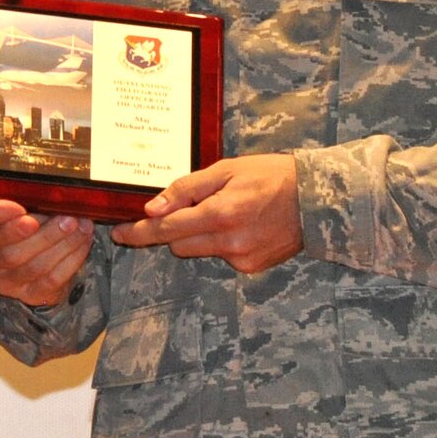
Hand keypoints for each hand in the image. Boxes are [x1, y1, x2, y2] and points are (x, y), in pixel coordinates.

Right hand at [0, 211, 94, 306]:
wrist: (36, 261)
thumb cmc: (26, 226)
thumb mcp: (18, 210)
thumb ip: (26, 203)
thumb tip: (51, 192)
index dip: (9, 226)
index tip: (27, 212)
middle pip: (13, 254)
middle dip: (46, 234)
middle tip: (69, 218)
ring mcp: (9, 283)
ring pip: (37, 267)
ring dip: (65, 244)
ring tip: (82, 226)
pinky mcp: (31, 295)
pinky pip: (54, 279)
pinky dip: (73, 259)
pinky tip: (85, 241)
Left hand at [110, 154, 302, 273]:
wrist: (318, 199)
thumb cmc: (272, 176)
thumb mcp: (226, 169)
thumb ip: (186, 189)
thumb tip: (153, 209)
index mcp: (219, 214)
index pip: (165, 230)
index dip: (138, 233)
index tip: (118, 234)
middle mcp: (228, 242)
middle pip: (178, 244)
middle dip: (174, 229)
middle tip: (187, 208)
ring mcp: (241, 259)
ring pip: (199, 251)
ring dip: (199, 235)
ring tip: (227, 211)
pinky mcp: (252, 268)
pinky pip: (222, 257)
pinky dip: (223, 243)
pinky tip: (244, 225)